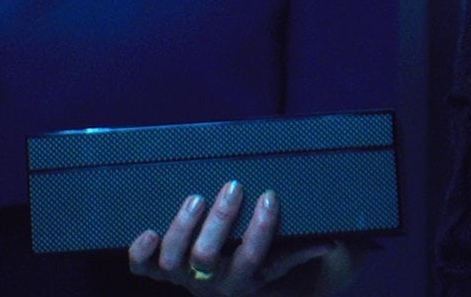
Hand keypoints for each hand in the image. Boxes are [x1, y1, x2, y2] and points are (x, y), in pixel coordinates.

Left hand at [127, 181, 332, 294]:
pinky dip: (141, 252)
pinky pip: (143, 268)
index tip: (268, 196)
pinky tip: (148, 232)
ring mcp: (182, 277)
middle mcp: (210, 283)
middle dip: (219, 220)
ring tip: (196, 198)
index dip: (260, 228)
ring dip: (182, 228)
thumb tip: (329, 241)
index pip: (252, 257)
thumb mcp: (285, 258)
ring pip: (173, 260)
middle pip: (207, 257)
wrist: (231, 285)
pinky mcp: (162, 270)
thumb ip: (303, 249)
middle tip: (233, 186)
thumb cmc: (264, 262)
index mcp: (245, 280)